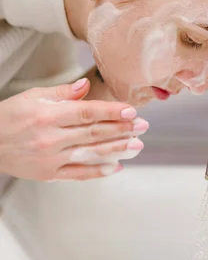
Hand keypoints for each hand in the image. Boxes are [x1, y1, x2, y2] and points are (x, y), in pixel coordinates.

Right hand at [0, 79, 148, 180]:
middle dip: (122, 129)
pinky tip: (116, 167)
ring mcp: (51, 159)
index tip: (132, 111)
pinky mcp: (49, 174)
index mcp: (48, 116)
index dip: (112, 112)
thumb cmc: (10, 116)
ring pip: (91, 154)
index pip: (87, 113)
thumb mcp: (33, 96)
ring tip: (137, 146)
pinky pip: (79, 174)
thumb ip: (62, 93)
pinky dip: (98, 172)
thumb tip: (86, 86)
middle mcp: (51, 138)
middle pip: (94, 133)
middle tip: (143, 127)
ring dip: (117, 150)